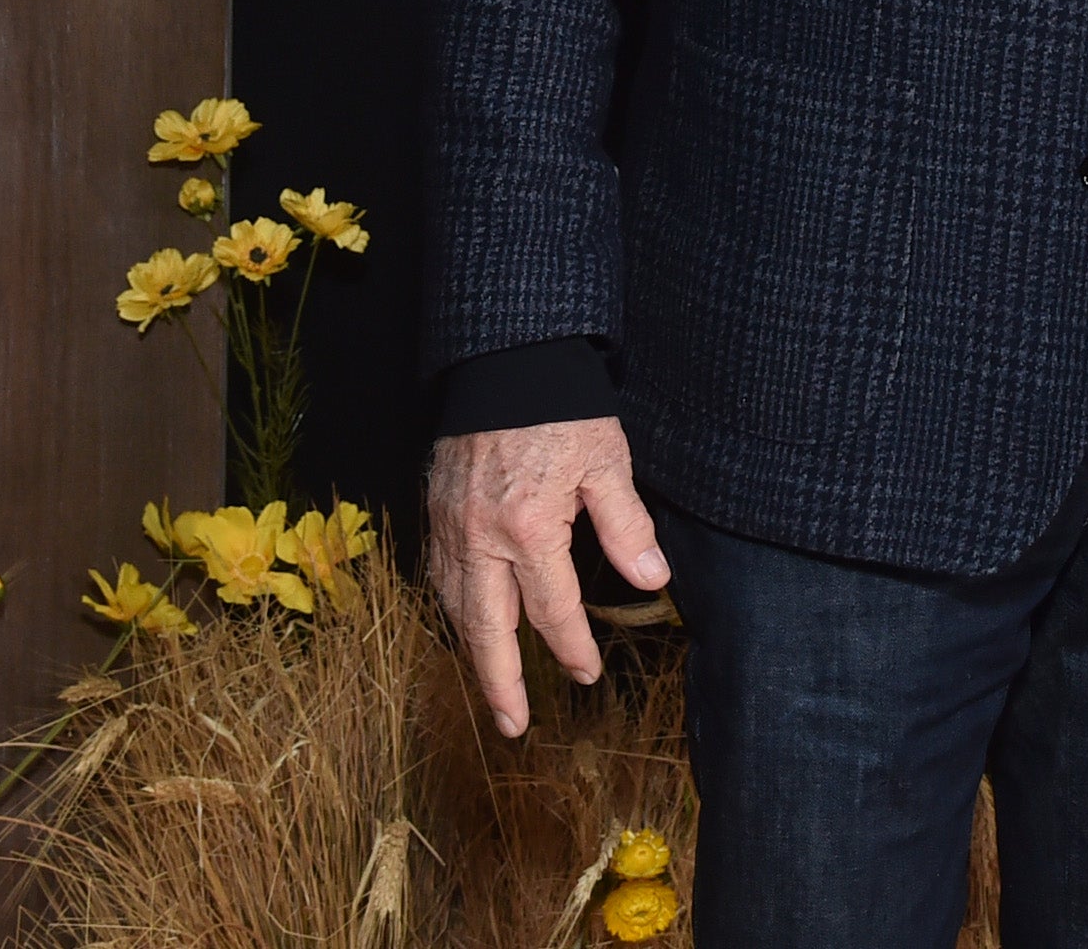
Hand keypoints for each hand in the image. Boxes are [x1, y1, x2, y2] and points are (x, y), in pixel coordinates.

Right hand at [424, 417, 671, 737]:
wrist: (502, 363)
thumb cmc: (560, 410)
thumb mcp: (607, 461)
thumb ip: (626, 525)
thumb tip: (652, 578)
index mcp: (528, 529)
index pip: (552, 610)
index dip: (571, 647)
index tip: (586, 672)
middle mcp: (480, 540)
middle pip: (488, 630)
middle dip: (502, 683)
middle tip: (513, 725)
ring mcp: (451, 529)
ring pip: (458, 609)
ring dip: (475, 654)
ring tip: (493, 688)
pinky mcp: (436, 514)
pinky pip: (440, 578)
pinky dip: (453, 610)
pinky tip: (467, 624)